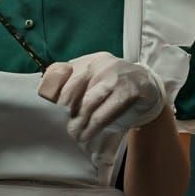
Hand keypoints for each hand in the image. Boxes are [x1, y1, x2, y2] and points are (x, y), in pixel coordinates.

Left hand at [37, 52, 164, 143]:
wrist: (146, 84)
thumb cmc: (112, 85)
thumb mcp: (92, 79)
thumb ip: (72, 84)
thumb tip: (48, 98)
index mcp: (86, 61)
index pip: (59, 71)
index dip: (50, 91)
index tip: (48, 109)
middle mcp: (98, 64)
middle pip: (71, 89)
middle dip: (64, 112)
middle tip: (62, 127)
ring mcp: (114, 75)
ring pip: (88, 103)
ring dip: (79, 122)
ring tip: (74, 134)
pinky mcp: (128, 90)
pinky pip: (105, 112)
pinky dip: (94, 126)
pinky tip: (88, 134)